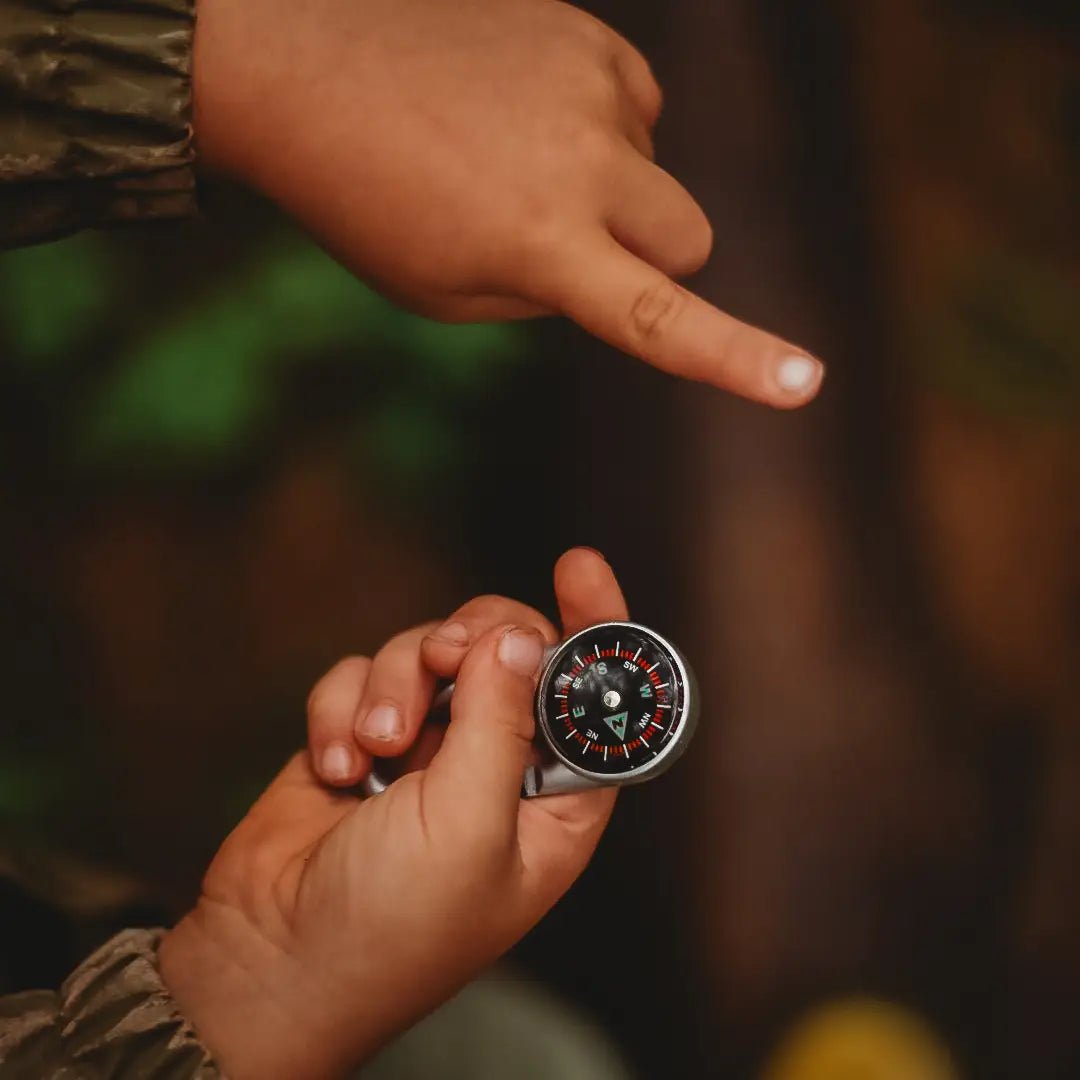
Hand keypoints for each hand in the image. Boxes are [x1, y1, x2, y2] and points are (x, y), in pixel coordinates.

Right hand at [159, 549, 628, 1078]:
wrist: (271, 956)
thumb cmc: (391, 923)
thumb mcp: (468, 825)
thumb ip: (499, 722)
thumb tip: (521, 636)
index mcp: (553, 799)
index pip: (595, 699)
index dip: (598, 630)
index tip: (579, 568)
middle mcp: (499, 764)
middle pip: (511, 649)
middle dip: (473, 642)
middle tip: (444, 657)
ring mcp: (428, 746)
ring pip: (430, 651)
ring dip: (396, 687)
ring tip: (374, 749)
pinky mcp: (364, 733)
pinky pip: (362, 674)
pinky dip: (343, 709)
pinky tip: (335, 768)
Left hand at [193, 0, 823, 406]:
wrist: (301, 68)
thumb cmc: (365, 202)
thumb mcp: (448, 290)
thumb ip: (548, 292)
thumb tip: (617, 261)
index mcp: (538, 244)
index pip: (656, 315)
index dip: (736, 357)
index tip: (805, 382)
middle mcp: (581, 161)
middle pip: (690, 239)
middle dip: (655, 258)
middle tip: (574, 246)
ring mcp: (589, 85)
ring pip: (656, 169)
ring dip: (611, 184)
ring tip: (510, 161)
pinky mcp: (585, 32)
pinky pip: (634, 102)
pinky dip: (596, 123)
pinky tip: (520, 114)